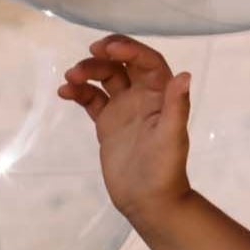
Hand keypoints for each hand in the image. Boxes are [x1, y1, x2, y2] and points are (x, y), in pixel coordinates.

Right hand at [56, 35, 190, 228]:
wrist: (149, 202)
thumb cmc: (165, 171)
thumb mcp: (172, 137)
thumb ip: (177, 106)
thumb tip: (185, 75)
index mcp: (162, 95)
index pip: (147, 62)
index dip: (129, 49)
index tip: (107, 48)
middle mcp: (144, 97)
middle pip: (122, 64)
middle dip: (104, 56)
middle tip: (87, 56)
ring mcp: (124, 109)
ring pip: (104, 79)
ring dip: (87, 72)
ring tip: (70, 78)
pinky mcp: (108, 123)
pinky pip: (91, 99)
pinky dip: (78, 92)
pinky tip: (64, 92)